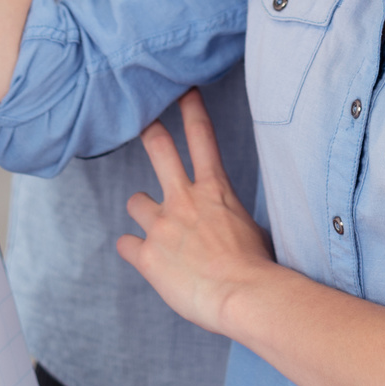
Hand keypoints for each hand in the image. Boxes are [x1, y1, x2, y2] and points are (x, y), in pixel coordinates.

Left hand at [118, 90, 278, 334]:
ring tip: (156, 227)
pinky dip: (133, 250)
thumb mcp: (253, 229)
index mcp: (215, 189)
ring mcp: (162, 225)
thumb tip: (231, 223)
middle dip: (149, 130)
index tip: (183, 89)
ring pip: (135, 201)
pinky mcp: (147, 255)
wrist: (244, 296)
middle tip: (143, 121)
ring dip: (142, 211)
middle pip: (159, 149)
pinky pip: (125, 244)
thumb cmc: (258, 267)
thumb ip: (232, 216)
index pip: (202, 136)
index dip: (190, 108)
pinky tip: (145, 258)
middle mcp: (184, 199)